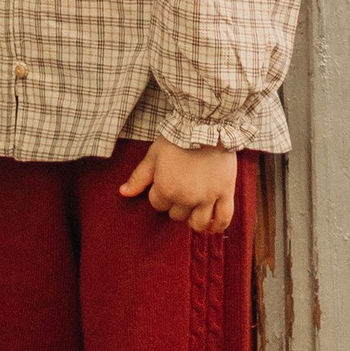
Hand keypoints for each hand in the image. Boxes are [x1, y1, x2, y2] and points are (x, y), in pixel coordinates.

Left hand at [118, 140, 237, 231]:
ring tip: (194, 209)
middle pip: (177, 215)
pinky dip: (218, 226)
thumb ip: (139, 177)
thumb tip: (123, 192)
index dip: (159, 194)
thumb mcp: (153, 155)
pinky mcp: (225, 193)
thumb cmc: (177, 138)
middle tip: (181, 189)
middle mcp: (187, 197)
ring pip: (198, 223)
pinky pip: (223, 218)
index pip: (157, 205)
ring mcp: (208, 197)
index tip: (166, 182)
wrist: (206, 124)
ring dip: (194, 219)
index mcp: (167, 188)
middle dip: (176, 205)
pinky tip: (212, 226)